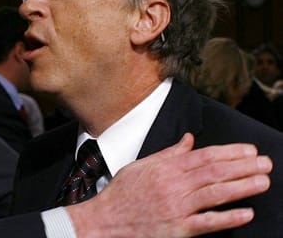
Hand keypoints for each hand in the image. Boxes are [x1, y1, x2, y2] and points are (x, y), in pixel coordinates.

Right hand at [67, 133, 271, 237]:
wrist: (104, 222)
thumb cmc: (121, 196)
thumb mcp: (141, 166)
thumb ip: (168, 154)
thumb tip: (188, 140)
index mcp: (165, 169)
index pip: (204, 156)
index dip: (230, 152)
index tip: (249, 151)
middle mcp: (173, 186)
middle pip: (215, 172)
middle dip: (243, 166)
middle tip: (265, 163)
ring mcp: (176, 208)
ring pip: (215, 194)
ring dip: (242, 187)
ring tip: (263, 181)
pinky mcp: (177, 229)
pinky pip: (207, 222)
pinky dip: (227, 218)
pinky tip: (245, 213)